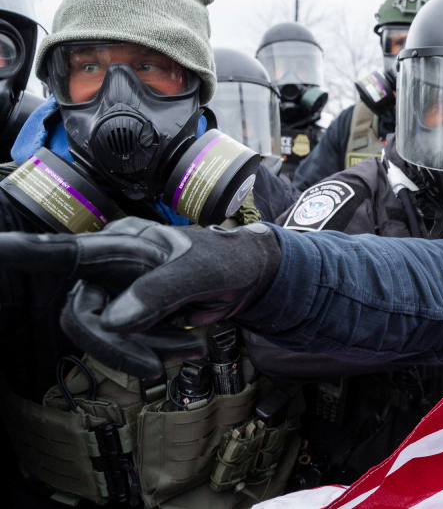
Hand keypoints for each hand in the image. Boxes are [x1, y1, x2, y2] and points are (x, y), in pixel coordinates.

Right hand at [0, 218, 281, 378]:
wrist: (253, 279)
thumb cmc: (229, 259)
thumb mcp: (200, 271)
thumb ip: (159, 289)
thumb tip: (114, 319)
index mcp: (118, 243)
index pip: (63, 253)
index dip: (24, 254)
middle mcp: (110, 267)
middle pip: (84, 318)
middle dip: (119, 346)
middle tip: (156, 365)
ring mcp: (120, 293)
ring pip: (108, 337)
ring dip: (148, 351)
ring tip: (189, 346)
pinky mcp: (134, 315)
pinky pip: (129, 344)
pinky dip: (158, 352)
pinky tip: (187, 345)